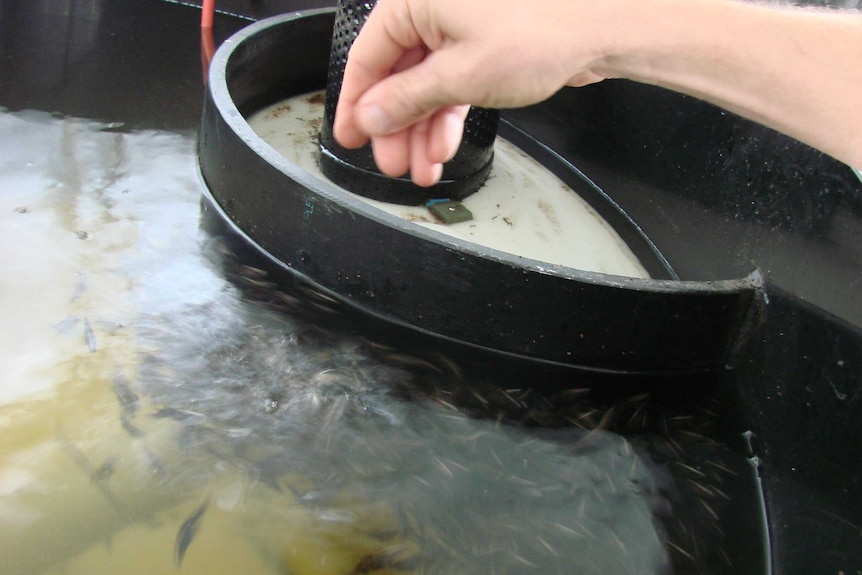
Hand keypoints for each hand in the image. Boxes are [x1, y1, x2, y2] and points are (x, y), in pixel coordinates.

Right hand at [332, 0, 612, 185]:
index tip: (350, 136)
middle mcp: (434, 8)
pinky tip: (442, 146)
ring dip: (422, 130)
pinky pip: (452, 84)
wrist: (603, 25)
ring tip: (422, 167)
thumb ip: (407, 98)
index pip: (367, 57)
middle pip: (397, 76)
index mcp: (416, 0)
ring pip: (425, 86)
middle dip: (395, 127)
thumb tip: (371, 115)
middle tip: (392, 163)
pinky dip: (446, 117)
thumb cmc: (543, 30)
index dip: (356, 104)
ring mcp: (460, 26)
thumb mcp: (460, 74)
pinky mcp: (483, 45)